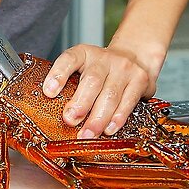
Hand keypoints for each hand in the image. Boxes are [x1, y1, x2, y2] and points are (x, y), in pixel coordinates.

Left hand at [42, 44, 156, 138]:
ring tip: (87, 134)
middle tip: (70, 120)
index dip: (58, 74)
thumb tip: (57, 113)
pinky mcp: (140, 80)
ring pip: (110, 95)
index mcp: (85, 54)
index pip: (69, 59)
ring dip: (98, 118)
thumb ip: (71, 85)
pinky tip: (108, 129)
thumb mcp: (84, 68)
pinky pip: (128, 102)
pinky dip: (117, 118)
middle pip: (92, 81)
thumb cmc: (102, 70)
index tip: (48, 92)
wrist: (135, 56)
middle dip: (80, 104)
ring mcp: (124, 68)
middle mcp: (105, 58)